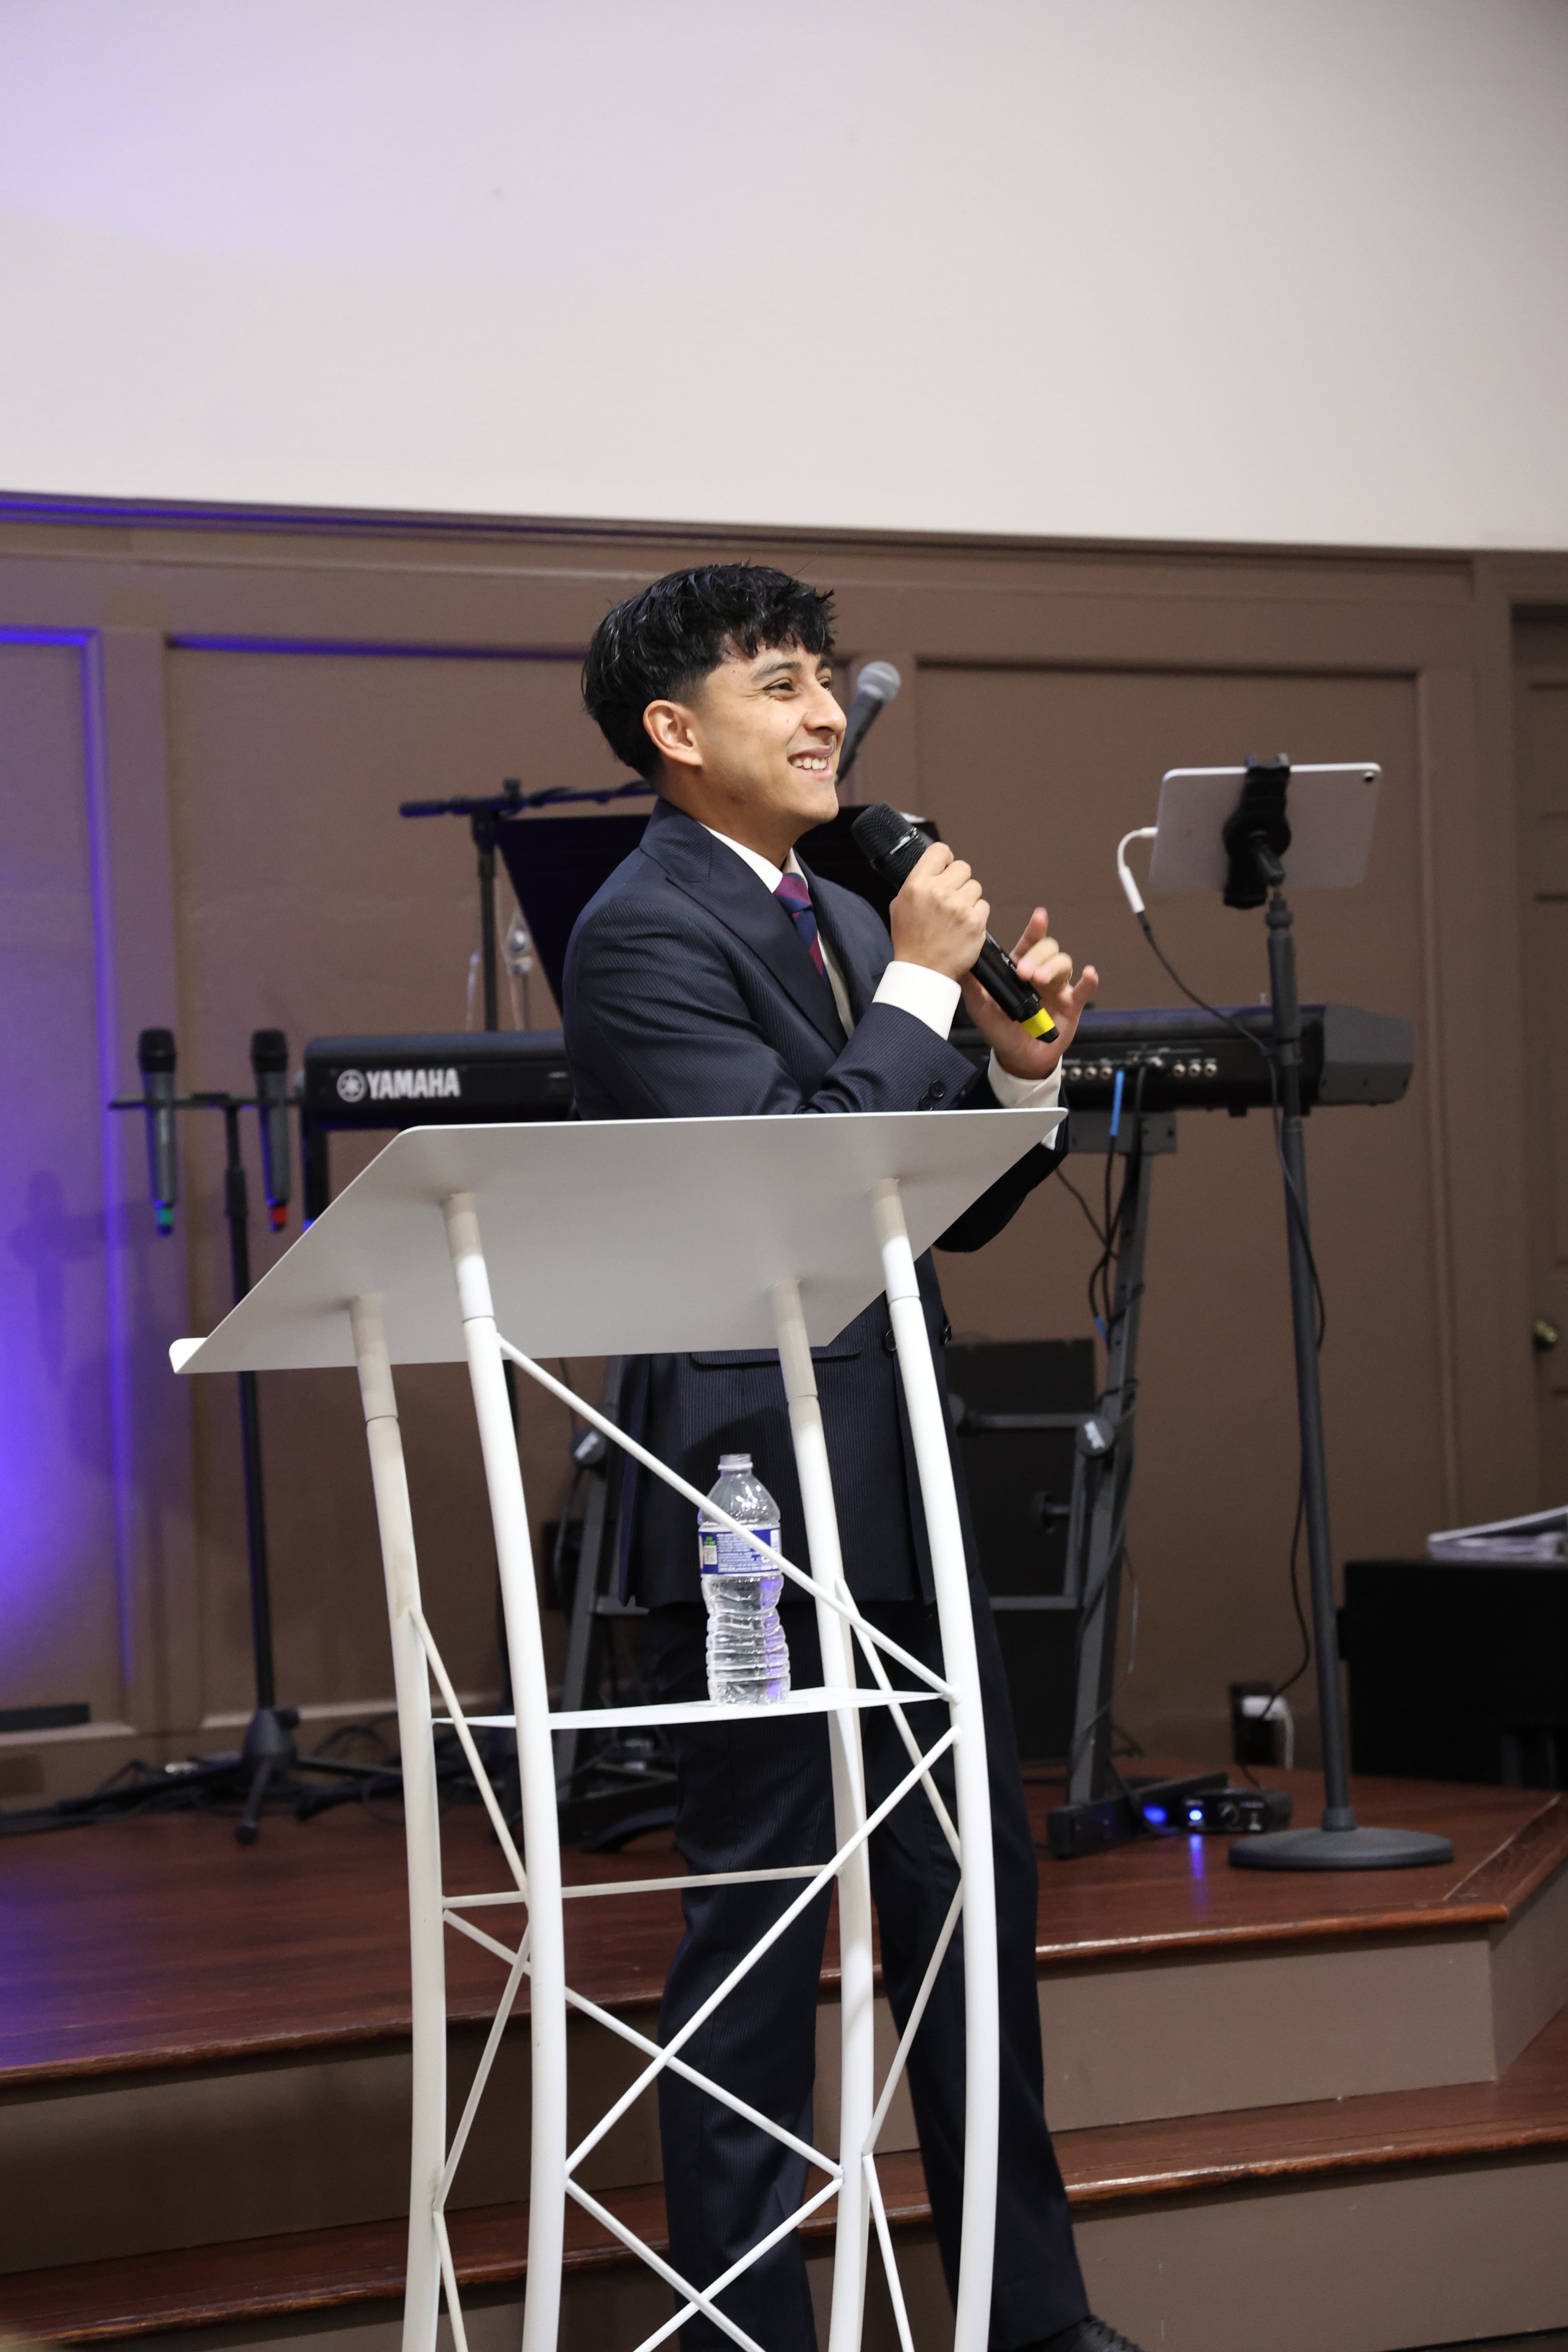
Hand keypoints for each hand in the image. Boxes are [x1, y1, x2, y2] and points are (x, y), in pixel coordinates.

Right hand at [888, 841, 988, 979]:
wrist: (922, 971)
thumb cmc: (910, 940)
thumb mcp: (899, 905)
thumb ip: (917, 883)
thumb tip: (934, 867)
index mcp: (917, 884)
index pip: (940, 850)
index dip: (945, 859)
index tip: (946, 869)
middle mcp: (939, 892)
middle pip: (963, 867)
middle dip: (959, 881)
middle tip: (951, 898)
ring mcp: (959, 907)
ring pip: (975, 887)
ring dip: (969, 899)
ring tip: (956, 916)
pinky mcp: (975, 922)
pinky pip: (984, 906)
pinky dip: (976, 916)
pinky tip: (964, 926)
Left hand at [959, 907, 1097, 1081]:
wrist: (1017, 1058)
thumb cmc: (999, 1030)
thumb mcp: (980, 1007)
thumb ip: (973, 985)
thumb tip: (962, 963)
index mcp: (1019, 970)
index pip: (1029, 943)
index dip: (1035, 929)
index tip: (1039, 917)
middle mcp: (1040, 974)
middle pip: (1048, 949)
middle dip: (1038, 955)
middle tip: (1025, 971)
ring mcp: (1057, 988)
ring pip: (1064, 963)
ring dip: (1053, 967)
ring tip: (1041, 980)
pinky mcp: (1071, 1005)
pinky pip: (1083, 989)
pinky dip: (1088, 980)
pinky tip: (1088, 973)